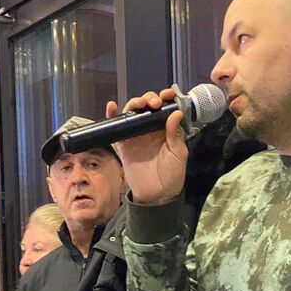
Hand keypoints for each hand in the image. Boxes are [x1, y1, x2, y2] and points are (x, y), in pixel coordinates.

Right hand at [106, 88, 187, 204]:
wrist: (156, 195)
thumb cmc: (172, 175)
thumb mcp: (178, 154)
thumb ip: (175, 134)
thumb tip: (175, 113)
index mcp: (167, 129)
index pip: (165, 108)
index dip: (166, 98)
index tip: (168, 95)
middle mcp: (151, 129)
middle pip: (147, 106)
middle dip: (149, 99)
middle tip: (154, 103)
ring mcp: (136, 135)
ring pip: (132, 113)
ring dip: (134, 104)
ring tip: (138, 104)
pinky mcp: (123, 144)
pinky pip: (116, 128)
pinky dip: (112, 116)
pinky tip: (112, 106)